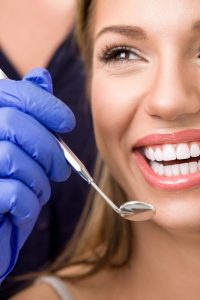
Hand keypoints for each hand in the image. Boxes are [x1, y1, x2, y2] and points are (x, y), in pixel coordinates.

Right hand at [0, 68, 74, 282]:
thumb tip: (41, 77)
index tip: (67, 122)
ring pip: (14, 158)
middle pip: (15, 123)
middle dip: (49, 149)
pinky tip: (25, 210)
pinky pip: (13, 192)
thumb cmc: (7, 188)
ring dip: (39, 180)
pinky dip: (30, 204)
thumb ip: (27, 112)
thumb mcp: (19, 148)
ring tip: (39, 192)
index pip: (10, 93)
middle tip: (61, 170)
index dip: (44, 104)